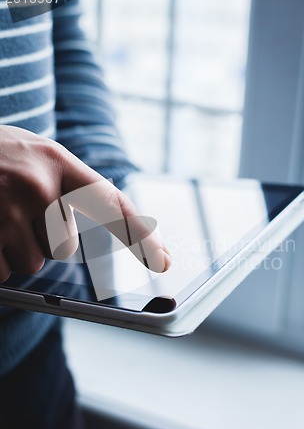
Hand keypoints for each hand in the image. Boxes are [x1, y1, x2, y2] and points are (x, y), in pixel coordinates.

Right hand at [0, 126, 170, 282]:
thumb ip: (62, 186)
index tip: (163, 260)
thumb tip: (81, 241)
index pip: (111, 201)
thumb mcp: (32, 155)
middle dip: (40, 240)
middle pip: (63, 248)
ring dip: (12, 250)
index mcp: (55, 161)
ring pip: (29, 263)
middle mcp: (35, 184)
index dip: (139, 234)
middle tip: (13, 212)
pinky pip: (0, 272)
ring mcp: (4, 210)